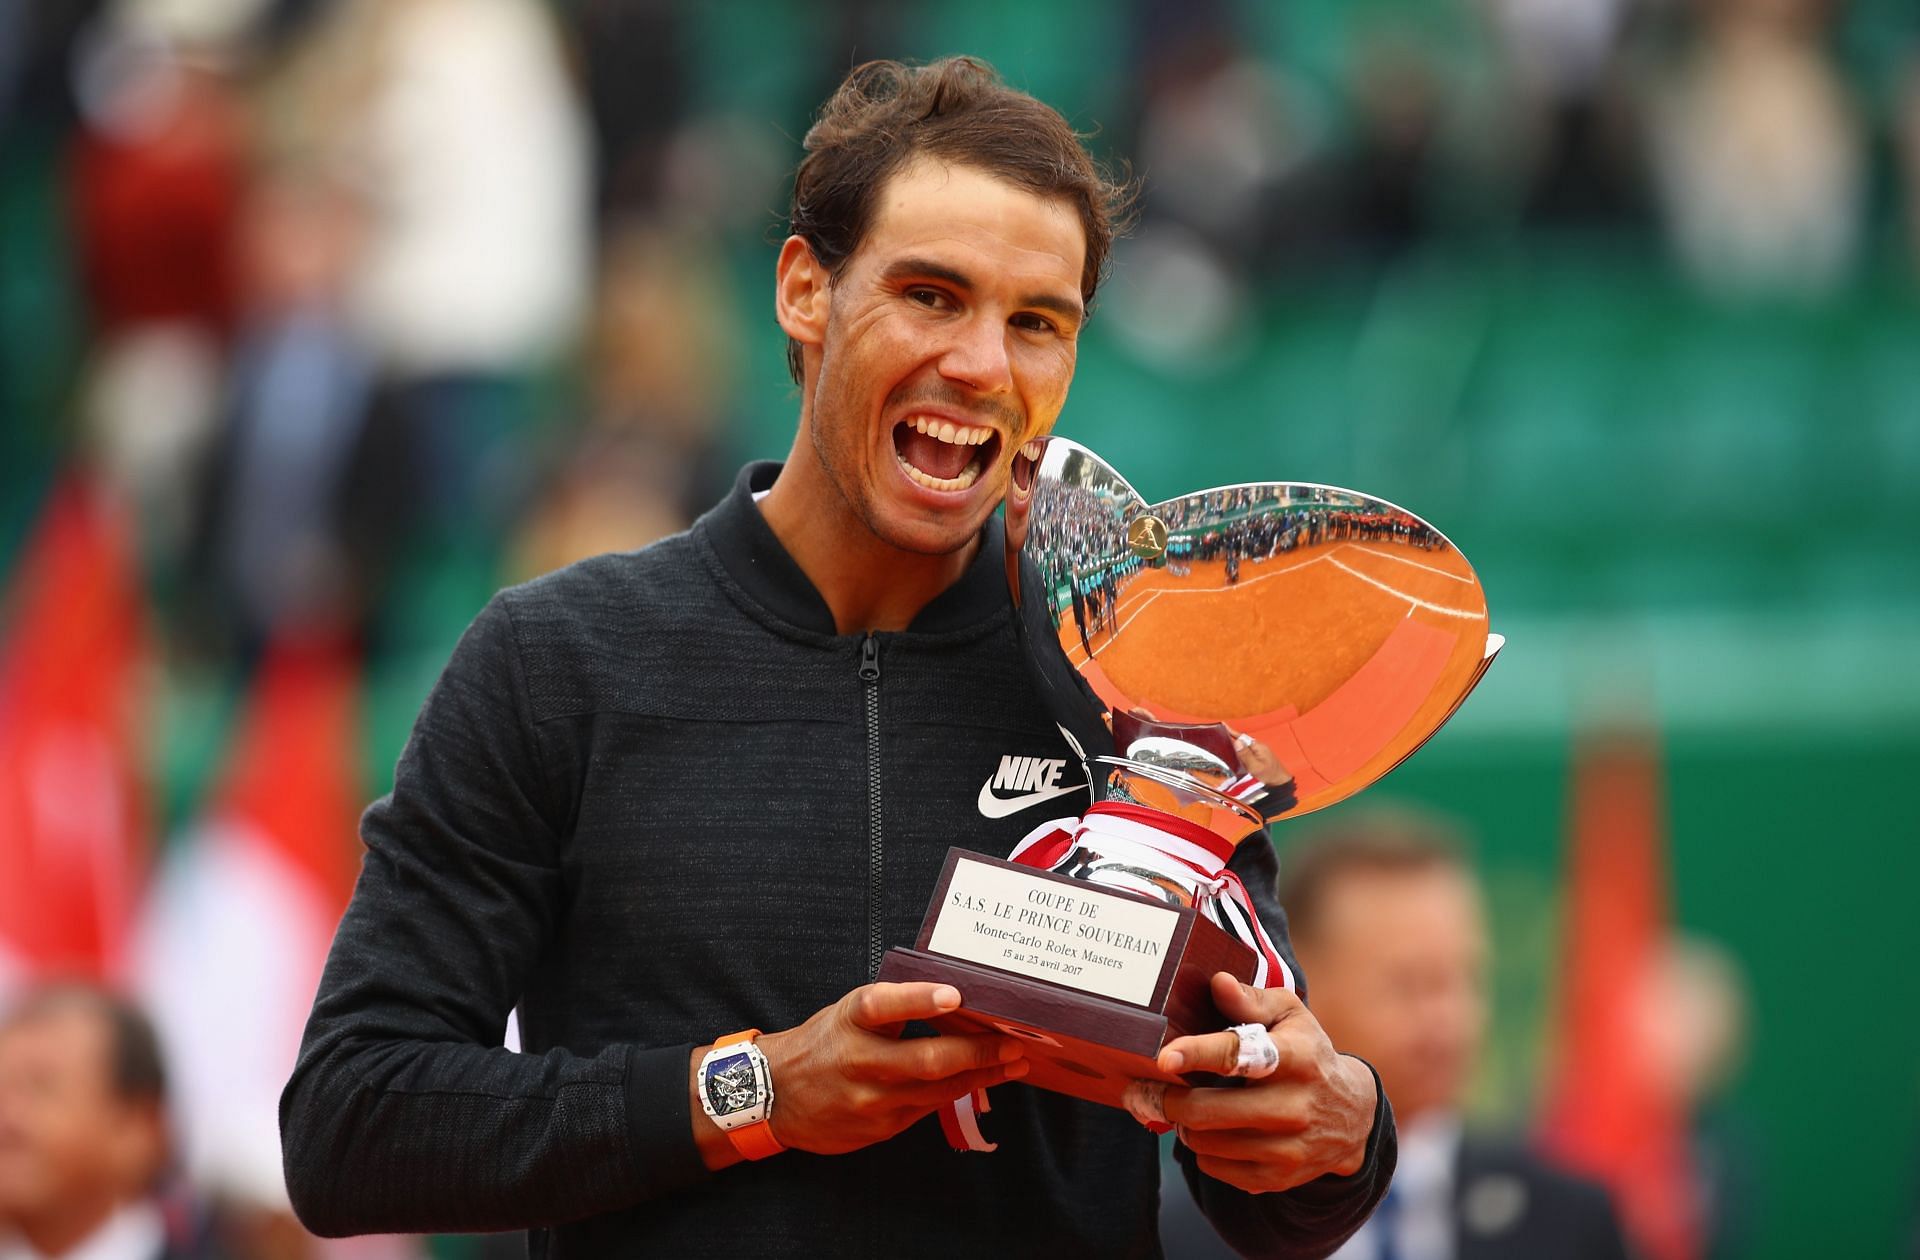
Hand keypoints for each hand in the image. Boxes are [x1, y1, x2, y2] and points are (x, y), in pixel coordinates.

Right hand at [692, 983, 1027, 1167]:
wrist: (773, 1097)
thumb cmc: (823, 1043)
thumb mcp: (847, 1013)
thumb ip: (891, 1008)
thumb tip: (954, 999)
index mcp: (849, 1020)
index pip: (882, 1004)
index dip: (919, 999)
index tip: (955, 994)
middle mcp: (858, 1061)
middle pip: (926, 1059)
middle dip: (977, 1052)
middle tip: (1013, 1044)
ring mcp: (869, 1101)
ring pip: (936, 1091)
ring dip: (981, 1076)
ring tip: (1013, 1064)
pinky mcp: (879, 1128)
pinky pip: (927, 1109)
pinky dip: (957, 1094)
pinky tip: (981, 1082)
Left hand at [1152, 973, 1375, 1193]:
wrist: (1353, 1116)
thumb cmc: (1308, 1054)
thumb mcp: (1290, 1017)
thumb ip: (1251, 1000)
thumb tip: (1217, 982)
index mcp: (1294, 1058)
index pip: (1239, 1056)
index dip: (1197, 1054)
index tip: (1164, 1057)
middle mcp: (1294, 1106)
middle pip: (1208, 1111)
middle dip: (1166, 1098)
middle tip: (1144, 1088)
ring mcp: (1288, 1148)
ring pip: (1206, 1142)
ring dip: (1184, 1124)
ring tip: (1185, 1106)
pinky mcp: (1279, 1177)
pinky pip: (1216, 1169)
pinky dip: (1203, 1150)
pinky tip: (1212, 1131)